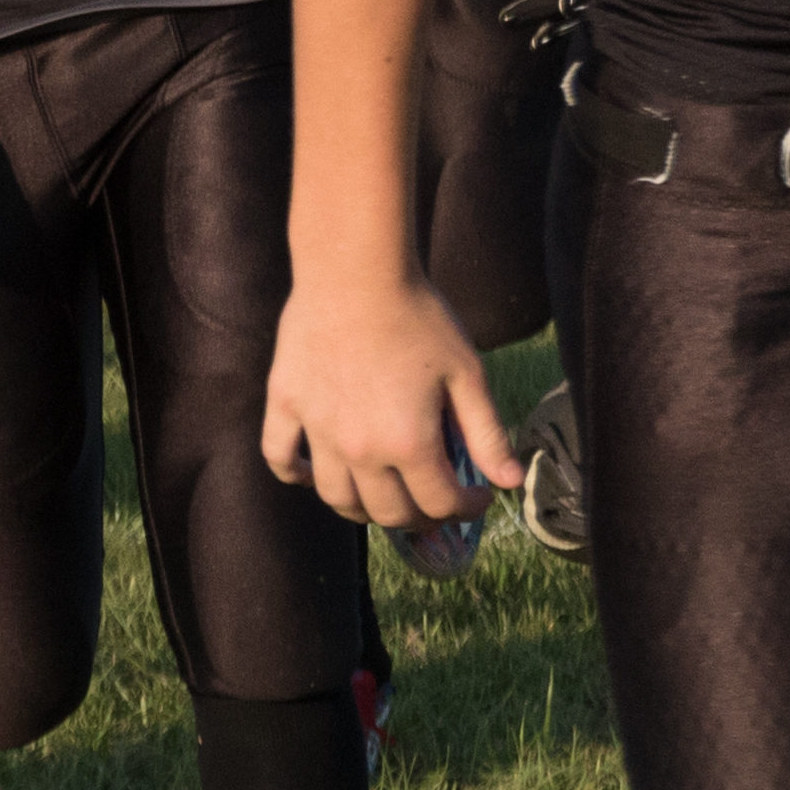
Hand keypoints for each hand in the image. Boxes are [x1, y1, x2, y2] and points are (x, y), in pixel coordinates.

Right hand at [259, 267, 521, 537]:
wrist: (356, 273)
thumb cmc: (419, 318)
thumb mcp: (467, 375)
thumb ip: (487, 434)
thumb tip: (509, 481)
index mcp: (410, 443)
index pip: (439, 504)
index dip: (466, 507)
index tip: (477, 495)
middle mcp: (360, 449)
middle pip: (389, 512)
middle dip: (421, 516)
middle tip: (434, 500)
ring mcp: (317, 430)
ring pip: (336, 498)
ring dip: (364, 510)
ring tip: (381, 496)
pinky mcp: (286, 405)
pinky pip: (280, 457)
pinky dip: (295, 474)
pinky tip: (311, 473)